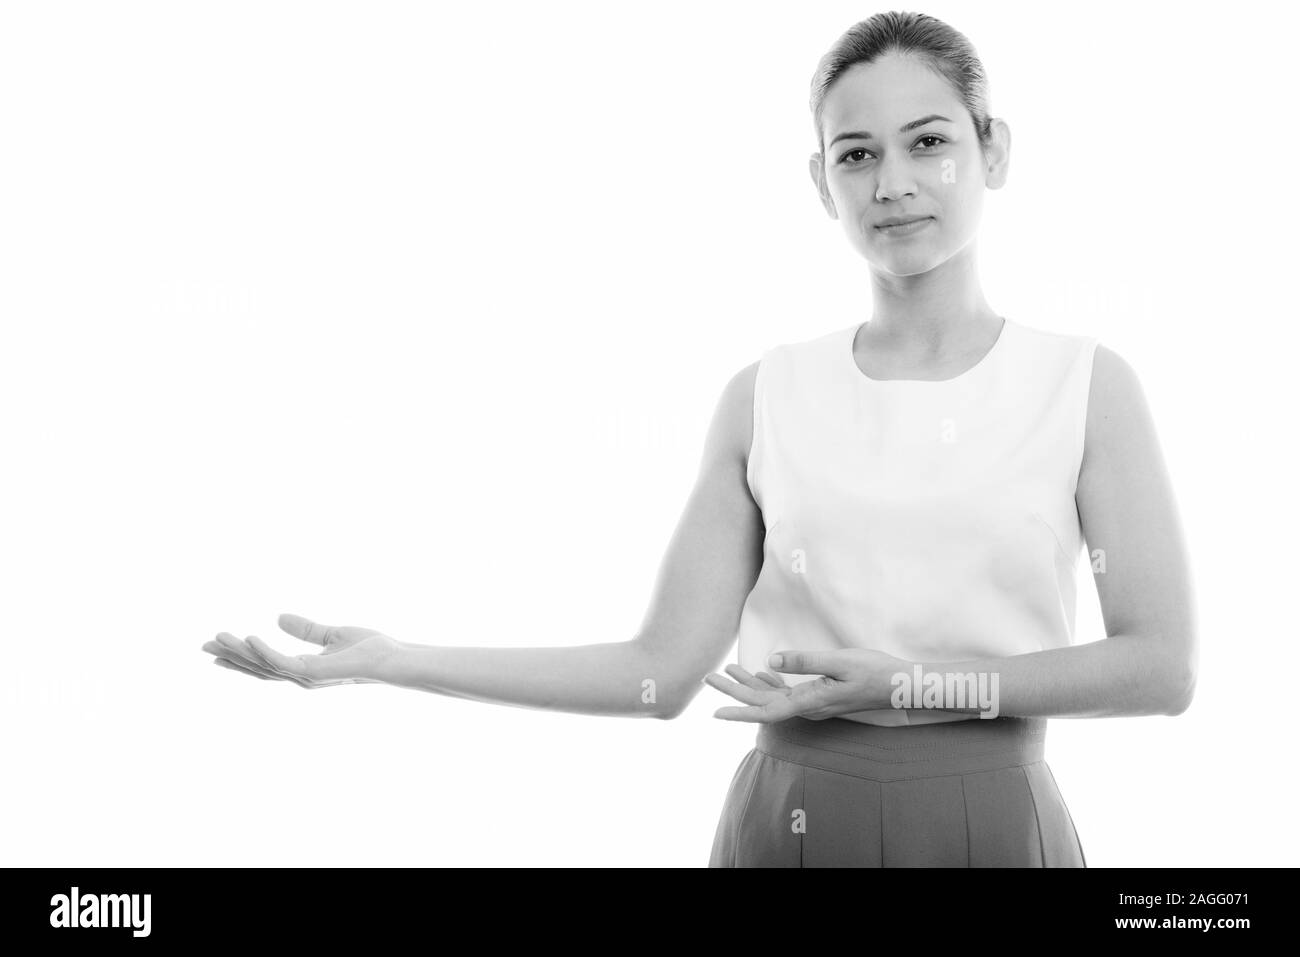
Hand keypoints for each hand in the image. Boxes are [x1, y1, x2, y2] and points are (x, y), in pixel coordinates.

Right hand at [201, 613, 401, 689]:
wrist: (393, 659)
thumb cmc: (370, 649)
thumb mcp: (332, 634)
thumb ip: (306, 629)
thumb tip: (278, 617)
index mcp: (304, 669)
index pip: (266, 665)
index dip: (241, 657)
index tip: (217, 648)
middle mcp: (301, 677)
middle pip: (258, 668)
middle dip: (231, 657)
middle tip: (203, 646)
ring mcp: (307, 678)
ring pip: (265, 665)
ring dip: (240, 652)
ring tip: (218, 637)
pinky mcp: (315, 673)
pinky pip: (283, 662)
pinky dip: (265, 651)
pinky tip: (249, 638)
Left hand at [704, 648, 908, 721]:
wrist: (901, 684)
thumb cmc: (875, 672)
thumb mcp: (840, 661)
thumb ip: (804, 661)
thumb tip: (769, 662)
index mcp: (809, 701)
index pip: (766, 710)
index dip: (739, 710)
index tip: (715, 710)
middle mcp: (808, 706)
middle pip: (763, 702)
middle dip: (735, 691)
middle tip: (709, 677)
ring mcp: (814, 702)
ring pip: (773, 696)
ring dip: (750, 685)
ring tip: (728, 671)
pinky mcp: (821, 694)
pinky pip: (788, 692)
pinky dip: (771, 682)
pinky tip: (761, 674)